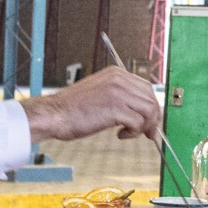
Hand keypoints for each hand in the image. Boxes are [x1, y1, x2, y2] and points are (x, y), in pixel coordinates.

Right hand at [20, 66, 162, 143]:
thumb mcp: (101, 94)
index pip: (146, 88)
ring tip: (129, 133)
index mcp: (116, 73)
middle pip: (151, 99)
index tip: (149, 122)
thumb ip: (120, 96)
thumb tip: (141, 111)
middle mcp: (119, 79)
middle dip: (152, 119)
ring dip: (143, 126)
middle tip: (146, 133)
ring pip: (149, 111)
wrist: (54, 114)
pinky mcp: (115, 107)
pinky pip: (138, 122)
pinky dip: (133, 132)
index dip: (151, 107)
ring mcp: (118, 92)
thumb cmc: (73, 109)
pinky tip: (120, 134)